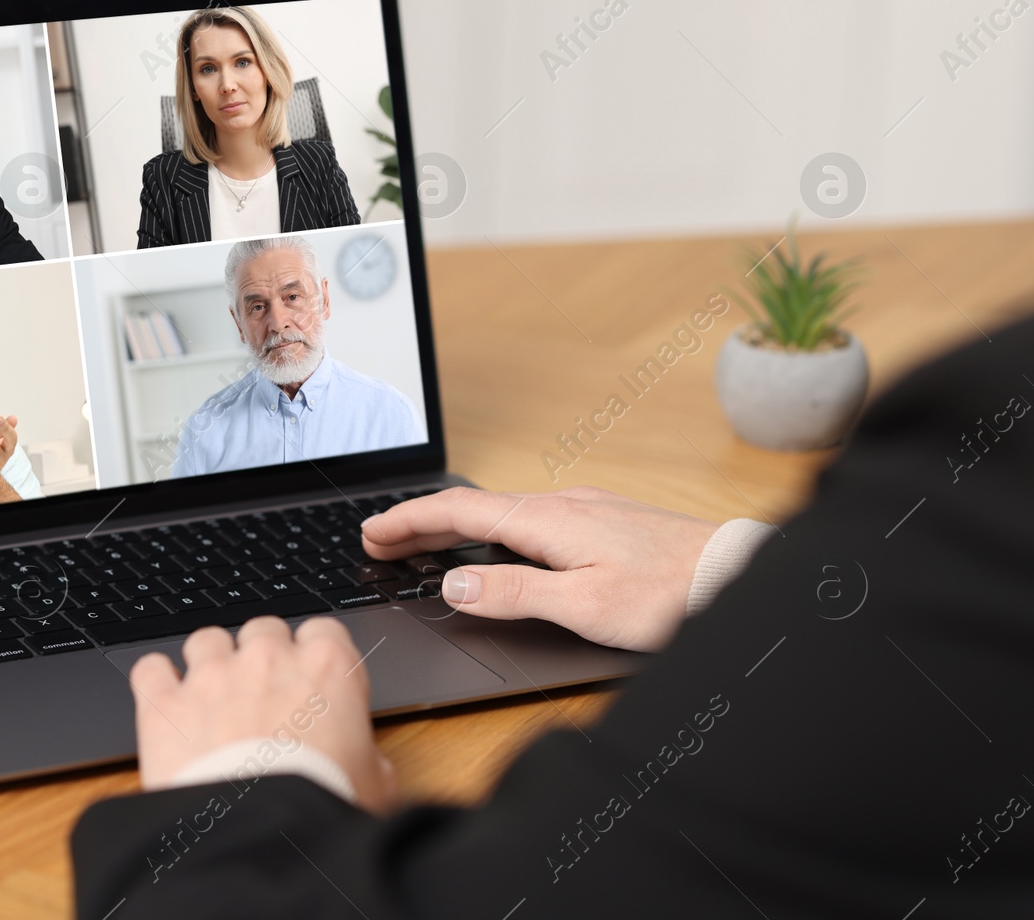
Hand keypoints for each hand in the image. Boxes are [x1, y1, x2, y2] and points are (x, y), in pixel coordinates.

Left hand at [130, 616, 396, 812]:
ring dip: (209, 662)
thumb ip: (370, 762)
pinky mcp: (165, 703)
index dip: (315, 654)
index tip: (312, 679)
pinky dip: (156, 681)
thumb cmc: (322, 809)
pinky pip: (151, 668)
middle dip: (262, 655)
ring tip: (212, 698)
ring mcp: (211, 676)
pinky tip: (164, 702)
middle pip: (263, 628)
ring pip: (206, 639)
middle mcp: (268, 659)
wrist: (259, 837)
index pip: (323, 630)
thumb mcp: (374, 788)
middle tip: (263, 695)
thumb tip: (370, 768)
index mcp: (328, 668)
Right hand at [361, 486, 717, 651]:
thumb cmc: (670, 594)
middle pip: (473, 507)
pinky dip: (491, 529)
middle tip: (379, 542)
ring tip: (422, 546)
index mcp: (548, 520)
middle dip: (420, 523)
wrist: (738, 575)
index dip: (408, 522)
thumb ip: (513, 593)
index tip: (370, 534)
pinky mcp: (604, 520)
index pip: (457, 511)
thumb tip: (454, 583)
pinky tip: (494, 546)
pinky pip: (528, 517)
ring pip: (501, 511)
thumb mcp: (584, 607)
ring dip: (454, 526)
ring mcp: (585, 508)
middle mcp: (562, 503)